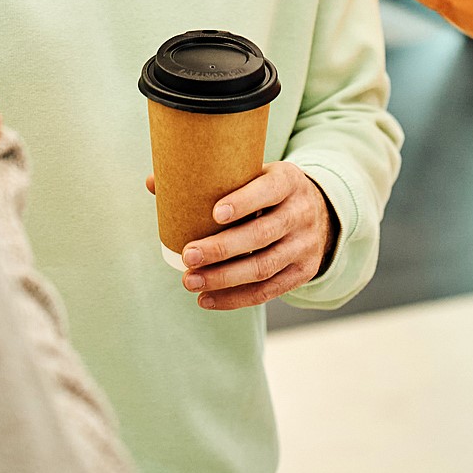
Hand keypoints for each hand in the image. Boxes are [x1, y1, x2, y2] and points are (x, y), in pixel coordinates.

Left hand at [157, 162, 334, 310]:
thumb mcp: (253, 173)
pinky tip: (208, 299)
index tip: (214, 214)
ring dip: (224, 278)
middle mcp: (301, 212)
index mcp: (288, 180)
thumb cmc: (268, 190)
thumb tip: (153, 183)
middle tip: (187, 256)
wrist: (319, 211)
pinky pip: (268, 291)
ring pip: (264, 266)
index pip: (269, 190)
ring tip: (190, 281)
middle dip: (222, 249)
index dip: (244, 202)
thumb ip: (210, 178)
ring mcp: (304, 245)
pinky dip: (236, 299)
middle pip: (262, 234)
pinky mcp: (302, 271)